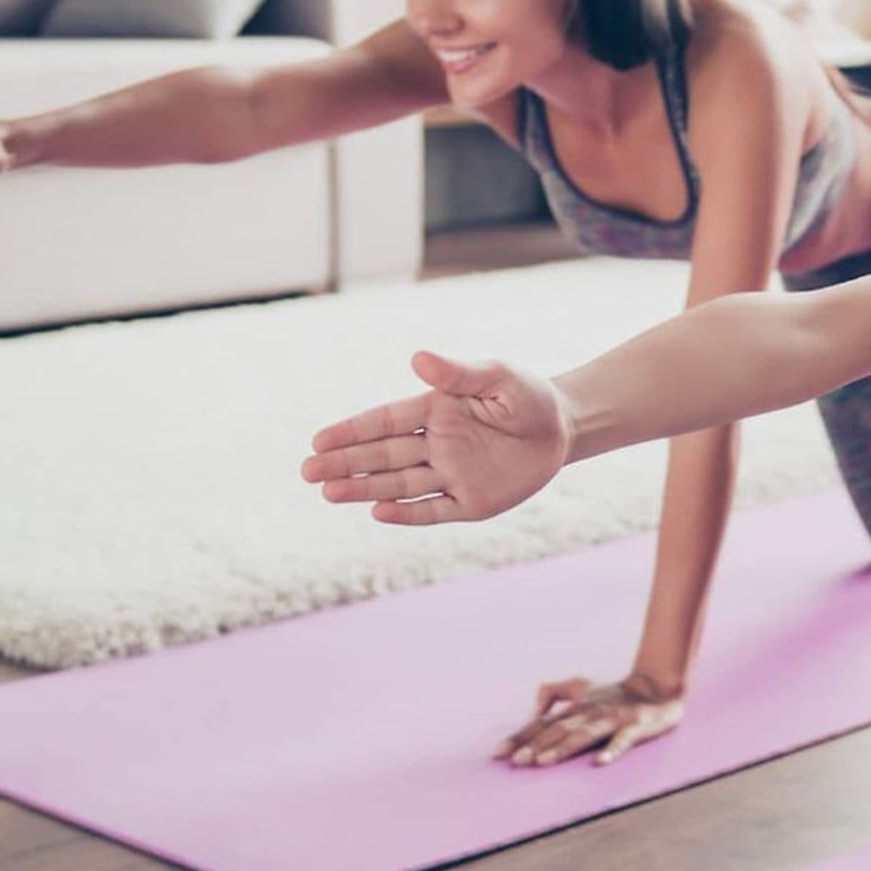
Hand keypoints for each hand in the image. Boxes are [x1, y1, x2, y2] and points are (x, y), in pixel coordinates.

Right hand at [303, 350, 567, 524]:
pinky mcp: (471, 502)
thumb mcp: (498, 376)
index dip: (352, 431)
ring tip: (328, 493)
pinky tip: (378, 512)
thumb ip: (459, 373)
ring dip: (364, 488)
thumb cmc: (527, 395)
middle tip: (308, 472)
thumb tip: (417, 358)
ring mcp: (451, 475)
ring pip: (399, 484)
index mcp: (435, 410)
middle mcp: (435, 444)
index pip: (385, 422)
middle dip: (345, 463)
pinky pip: (434, 509)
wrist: (563, 428)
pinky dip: (407, 513)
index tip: (318, 440)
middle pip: (382, 456)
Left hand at [500, 674, 684, 767]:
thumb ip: (554, 693)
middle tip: (517, 762)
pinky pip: (623, 740)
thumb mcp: (581, 687)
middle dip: (536, 745)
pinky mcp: (635, 728)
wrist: (657, 686)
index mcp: (576, 706)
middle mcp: (590, 712)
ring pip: (584, 735)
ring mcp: (612, 720)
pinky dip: (611, 750)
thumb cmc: (615, 694)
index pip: (542, 723)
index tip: (498, 753)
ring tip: (543, 762)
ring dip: (563, 748)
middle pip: (559, 730)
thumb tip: (534, 711)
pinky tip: (600, 762)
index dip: (520, 737)